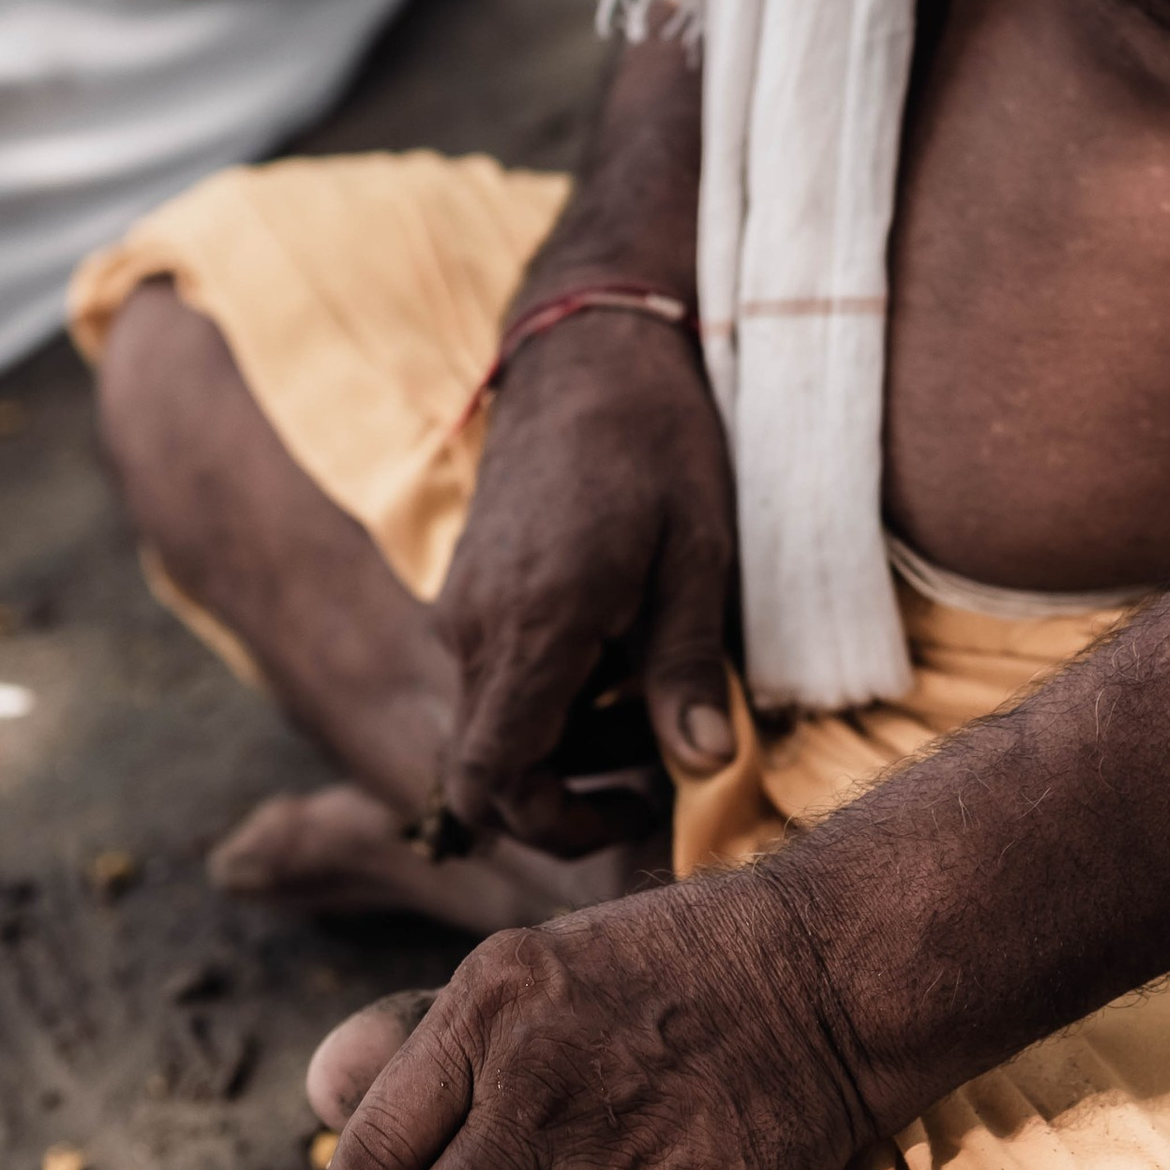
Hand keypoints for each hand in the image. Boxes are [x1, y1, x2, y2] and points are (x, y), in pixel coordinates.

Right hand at [433, 307, 737, 852]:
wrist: (590, 342)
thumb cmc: (656, 441)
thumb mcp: (699, 557)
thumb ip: (689, 670)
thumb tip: (706, 768)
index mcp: (530, 627)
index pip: (492, 780)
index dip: (554, 826)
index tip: (632, 811)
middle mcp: (474, 627)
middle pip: (491, 763)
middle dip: (575, 784)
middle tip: (664, 750)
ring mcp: (463, 604)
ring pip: (496, 720)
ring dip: (571, 734)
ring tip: (659, 692)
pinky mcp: (470, 584)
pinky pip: (496, 672)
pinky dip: (554, 688)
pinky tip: (623, 644)